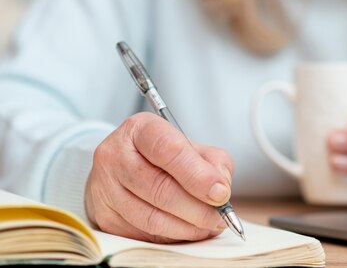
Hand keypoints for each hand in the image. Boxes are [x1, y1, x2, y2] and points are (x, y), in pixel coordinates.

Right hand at [85, 112, 233, 242]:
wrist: (123, 166)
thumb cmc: (162, 155)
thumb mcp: (189, 145)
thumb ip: (211, 161)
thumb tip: (220, 188)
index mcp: (140, 130)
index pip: (169, 151)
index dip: (198, 176)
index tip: (221, 193)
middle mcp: (115, 155)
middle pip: (160, 188)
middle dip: (197, 208)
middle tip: (220, 216)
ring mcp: (104, 187)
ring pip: (151, 217)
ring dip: (188, 227)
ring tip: (210, 226)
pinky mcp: (104, 216)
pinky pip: (143, 234)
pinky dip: (173, 237)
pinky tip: (190, 231)